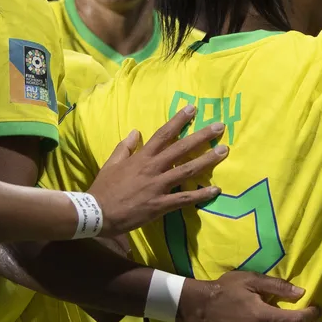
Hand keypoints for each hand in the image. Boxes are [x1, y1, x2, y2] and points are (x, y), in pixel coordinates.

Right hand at [89, 106, 227, 235]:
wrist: (98, 212)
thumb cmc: (105, 187)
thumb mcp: (112, 162)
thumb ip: (125, 146)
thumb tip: (136, 132)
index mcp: (142, 157)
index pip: (164, 134)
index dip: (179, 120)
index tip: (192, 109)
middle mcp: (153, 168)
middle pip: (181, 148)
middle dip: (201, 136)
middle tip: (220, 126)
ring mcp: (158, 186)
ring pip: (187, 170)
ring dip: (207, 160)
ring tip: (224, 151)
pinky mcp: (160, 204)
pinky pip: (185, 198)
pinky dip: (201, 194)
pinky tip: (216, 190)